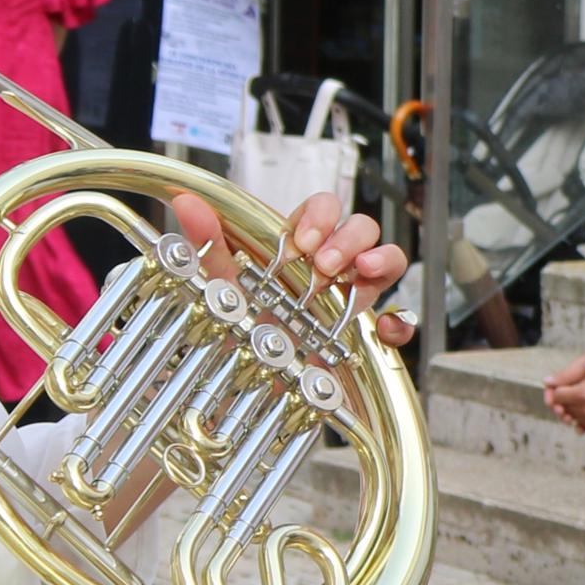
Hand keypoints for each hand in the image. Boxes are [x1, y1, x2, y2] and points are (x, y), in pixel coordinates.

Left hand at [165, 188, 415, 348]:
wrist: (248, 379)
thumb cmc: (240, 322)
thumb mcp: (220, 284)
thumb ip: (206, 243)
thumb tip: (186, 205)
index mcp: (302, 244)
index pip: (323, 208)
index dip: (320, 215)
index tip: (302, 239)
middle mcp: (332, 265)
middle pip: (361, 228)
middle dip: (348, 238)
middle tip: (324, 264)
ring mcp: (352, 295)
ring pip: (388, 261)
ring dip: (381, 259)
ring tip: (362, 271)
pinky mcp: (366, 332)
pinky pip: (398, 321)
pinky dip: (398, 322)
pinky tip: (384, 327)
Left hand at [549, 357, 584, 432]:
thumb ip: (568, 375)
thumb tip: (546, 382)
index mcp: (582, 394)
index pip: (557, 395)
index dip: (557, 389)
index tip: (561, 385)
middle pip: (563, 407)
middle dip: (564, 399)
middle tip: (573, 390)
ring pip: (572, 416)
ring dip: (573, 408)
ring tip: (583, 397)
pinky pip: (583, 423)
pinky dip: (583, 415)